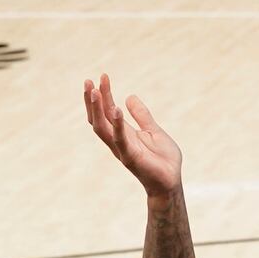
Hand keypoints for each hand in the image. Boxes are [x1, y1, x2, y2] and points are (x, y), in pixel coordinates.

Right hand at [83, 74, 182, 196]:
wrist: (170, 181)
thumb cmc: (162, 159)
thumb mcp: (153, 130)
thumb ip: (142, 115)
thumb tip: (129, 96)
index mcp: (122, 132)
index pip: (108, 110)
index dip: (104, 94)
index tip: (102, 76)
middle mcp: (117, 140)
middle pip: (98, 118)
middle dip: (92, 100)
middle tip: (88, 81)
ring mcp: (122, 148)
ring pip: (102, 127)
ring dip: (97, 109)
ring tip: (95, 91)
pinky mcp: (130, 156)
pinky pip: (120, 139)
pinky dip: (117, 124)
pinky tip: (116, 109)